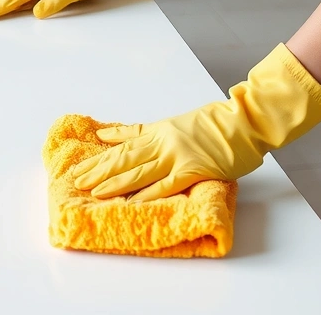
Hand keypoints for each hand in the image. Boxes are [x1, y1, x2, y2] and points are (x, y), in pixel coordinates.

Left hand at [71, 43, 320, 201]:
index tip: (83, 163)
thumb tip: (117, 136)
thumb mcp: (178, 122)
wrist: (243, 120)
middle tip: (77, 180)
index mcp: (160, 130)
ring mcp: (177, 155)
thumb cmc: (216, 122)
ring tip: (93, 191)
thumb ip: (149, 132)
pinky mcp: (192, 169)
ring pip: (139, 171)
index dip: (102, 155)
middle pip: (125, 157)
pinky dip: (147, 193)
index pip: (124, 143)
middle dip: (99, 170)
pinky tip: (131, 200)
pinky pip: (165, 184)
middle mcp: (163, 141)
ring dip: (114, 183)